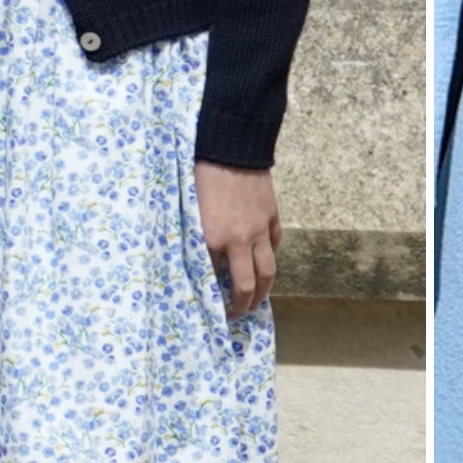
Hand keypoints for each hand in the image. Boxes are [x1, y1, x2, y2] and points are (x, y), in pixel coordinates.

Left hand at [196, 161, 279, 319]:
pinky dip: (269, 254)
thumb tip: (198, 258)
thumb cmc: (201, 175)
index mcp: (213, 240)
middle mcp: (239, 241)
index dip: (211, 294)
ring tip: (257, 301)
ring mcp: (259, 230)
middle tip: (238, 315)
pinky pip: (274, 243)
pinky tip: (264, 259)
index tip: (208, 305)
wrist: (231, 147)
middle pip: (246, 285)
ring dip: (263, 291)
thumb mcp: (188, 209)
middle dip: (242, 305)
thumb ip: (195, 236)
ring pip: (267, 270)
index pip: (212, 278)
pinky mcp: (272, 216)